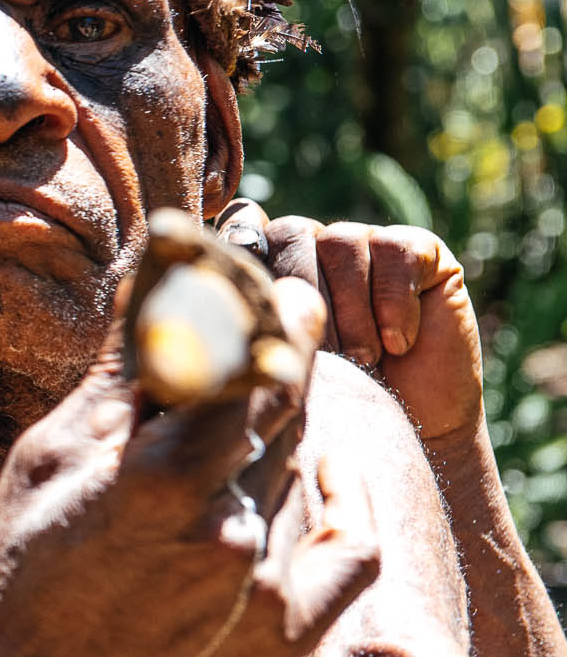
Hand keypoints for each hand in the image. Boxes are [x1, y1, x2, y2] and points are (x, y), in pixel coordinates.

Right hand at [0, 276, 380, 656]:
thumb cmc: (12, 570)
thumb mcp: (50, 454)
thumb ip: (123, 367)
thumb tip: (157, 269)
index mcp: (164, 478)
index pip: (245, 357)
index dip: (257, 302)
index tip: (256, 267)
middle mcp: (227, 528)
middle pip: (282, 404)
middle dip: (282, 343)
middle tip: (281, 296)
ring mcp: (258, 586)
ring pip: (293, 466)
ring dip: (279, 420)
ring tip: (254, 389)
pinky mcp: (280, 632)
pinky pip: (343, 549)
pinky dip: (336, 499)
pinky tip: (321, 470)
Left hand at [263, 217, 481, 447]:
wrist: (419, 428)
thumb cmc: (339, 400)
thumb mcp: (282, 367)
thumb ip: (258, 318)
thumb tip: (236, 266)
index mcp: (271, 266)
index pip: (244, 229)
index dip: (244, 252)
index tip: (255, 296)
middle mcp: (314, 247)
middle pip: (290, 233)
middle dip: (305, 296)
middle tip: (328, 355)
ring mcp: (366, 244)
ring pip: (341, 241)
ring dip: (350, 308)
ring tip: (364, 357)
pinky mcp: (418, 250)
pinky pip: (395, 249)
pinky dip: (393, 300)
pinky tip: (397, 343)